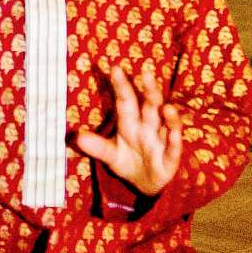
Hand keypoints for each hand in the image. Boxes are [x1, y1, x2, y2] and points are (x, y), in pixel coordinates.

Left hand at [72, 63, 183, 196]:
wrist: (145, 184)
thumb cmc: (128, 161)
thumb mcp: (111, 154)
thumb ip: (97, 146)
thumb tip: (77, 138)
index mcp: (130, 122)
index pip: (126, 100)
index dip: (121, 86)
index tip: (115, 68)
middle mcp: (148, 126)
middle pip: (150, 106)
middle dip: (150, 91)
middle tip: (146, 73)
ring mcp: (160, 140)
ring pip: (166, 123)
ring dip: (169, 116)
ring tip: (167, 106)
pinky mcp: (170, 158)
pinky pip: (173, 147)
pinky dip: (174, 139)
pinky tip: (173, 133)